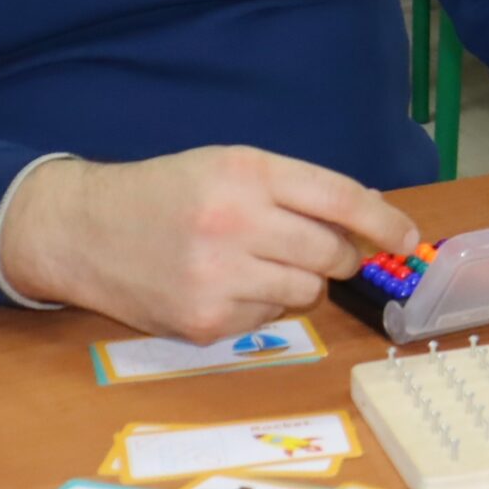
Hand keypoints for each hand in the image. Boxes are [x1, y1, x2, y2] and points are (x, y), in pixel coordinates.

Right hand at [0, 146, 416, 343]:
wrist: (82, 230)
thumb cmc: (166, 193)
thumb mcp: (228, 166)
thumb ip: (295, 188)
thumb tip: (369, 220)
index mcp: (246, 172)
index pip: (340, 198)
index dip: (384, 221)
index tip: (406, 238)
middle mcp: (234, 222)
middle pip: (331, 252)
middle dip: (340, 255)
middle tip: (323, 251)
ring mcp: (218, 277)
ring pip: (306, 292)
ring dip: (298, 282)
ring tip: (255, 264)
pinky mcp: (204, 322)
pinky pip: (266, 320)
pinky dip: (258, 307)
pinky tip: (221, 286)